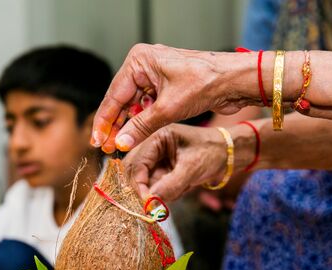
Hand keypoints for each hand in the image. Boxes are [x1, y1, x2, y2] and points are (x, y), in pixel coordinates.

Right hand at [91, 44, 254, 152]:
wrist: (234, 81)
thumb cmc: (205, 82)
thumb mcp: (168, 109)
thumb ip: (141, 127)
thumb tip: (120, 143)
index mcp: (139, 60)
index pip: (114, 95)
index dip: (104, 121)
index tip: (97, 141)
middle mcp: (144, 64)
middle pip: (121, 100)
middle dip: (115, 125)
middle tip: (106, 147)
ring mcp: (154, 75)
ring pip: (133, 104)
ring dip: (128, 125)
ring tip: (118, 145)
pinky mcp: (165, 85)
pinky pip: (146, 105)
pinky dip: (141, 121)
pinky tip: (135, 135)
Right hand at [125, 123, 246, 201]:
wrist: (229, 155)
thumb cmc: (212, 153)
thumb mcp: (192, 169)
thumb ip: (169, 185)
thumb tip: (149, 203)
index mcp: (156, 137)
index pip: (136, 163)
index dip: (138, 184)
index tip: (146, 203)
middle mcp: (152, 148)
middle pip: (135, 174)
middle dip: (146, 190)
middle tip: (156, 205)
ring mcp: (156, 161)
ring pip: (145, 184)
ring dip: (158, 193)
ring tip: (181, 188)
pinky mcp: (162, 172)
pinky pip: (155, 188)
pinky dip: (166, 194)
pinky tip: (184, 188)